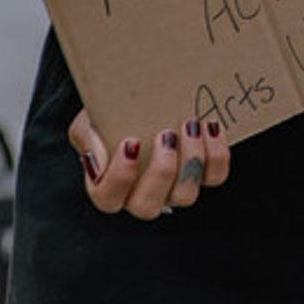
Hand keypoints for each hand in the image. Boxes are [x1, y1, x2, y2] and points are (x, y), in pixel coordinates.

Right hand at [67, 107, 230, 219]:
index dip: (120, 176)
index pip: (108, 198)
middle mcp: (141, 196)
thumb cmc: (111, 114)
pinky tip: (211, 126)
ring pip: (185, 196)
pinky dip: (217, 155)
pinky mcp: (201, 175)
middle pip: (148, 206)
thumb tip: (99, 160)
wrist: (141, 97)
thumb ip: (87, 137)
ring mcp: (173, 189)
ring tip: (191, 126)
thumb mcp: (89, 120)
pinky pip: (214, 177)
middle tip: (166, 135)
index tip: (131, 141)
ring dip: (191, 161)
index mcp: (108, 187)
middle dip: (161, 172)